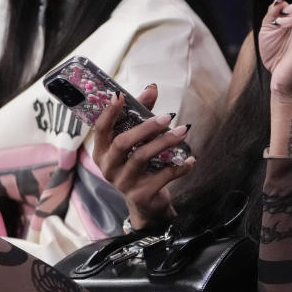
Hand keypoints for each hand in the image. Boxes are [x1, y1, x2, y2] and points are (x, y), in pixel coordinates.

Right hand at [90, 84, 193, 229]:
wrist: (146, 203)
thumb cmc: (139, 163)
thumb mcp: (138, 139)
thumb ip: (142, 113)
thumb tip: (151, 88)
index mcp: (102, 151)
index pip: (101, 129)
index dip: (109, 112)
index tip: (119, 95)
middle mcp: (108, 167)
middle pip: (123, 143)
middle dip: (146, 127)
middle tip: (168, 117)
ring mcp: (123, 183)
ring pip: (142, 157)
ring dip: (165, 142)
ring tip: (183, 131)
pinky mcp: (141, 195)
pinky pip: (162, 177)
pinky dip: (179, 167)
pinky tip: (191, 159)